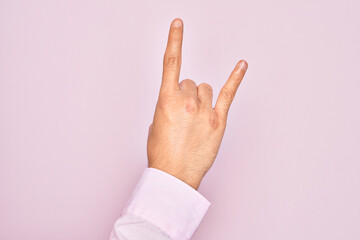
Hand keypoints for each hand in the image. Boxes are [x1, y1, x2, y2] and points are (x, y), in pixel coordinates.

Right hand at [147, 18, 247, 189]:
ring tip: (196, 119)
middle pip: (191, 82)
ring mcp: (204, 111)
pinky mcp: (218, 121)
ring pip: (206, 89)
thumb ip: (166, 106)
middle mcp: (186, 101)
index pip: (171, 63)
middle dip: (187, 95)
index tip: (178, 24)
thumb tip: (177, 103)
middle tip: (184, 116)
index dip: (175, 40)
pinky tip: (242, 65)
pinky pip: (228, 94)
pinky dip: (235, 78)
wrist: (174, 176)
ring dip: (201, 99)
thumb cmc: (162, 153)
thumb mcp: (155, 125)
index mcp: (166, 100)